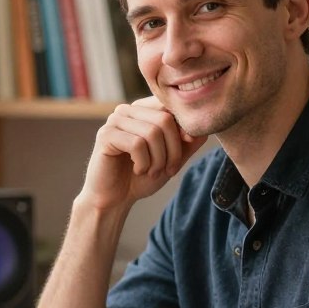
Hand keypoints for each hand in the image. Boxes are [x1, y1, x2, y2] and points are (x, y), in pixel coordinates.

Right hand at [80, 97, 206, 210]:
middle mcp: (127, 110)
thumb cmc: (141, 177)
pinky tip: (138, 170)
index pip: (171, 108)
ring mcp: (114, 121)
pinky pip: (136, 144)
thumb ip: (188, 142)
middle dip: (172, 150)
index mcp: (143, 110)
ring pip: (152, 132)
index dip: (183, 131)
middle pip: (165, 119)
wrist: (115, 199)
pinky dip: (143, 163)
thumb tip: (203, 128)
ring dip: (158, 160)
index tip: (182, 152)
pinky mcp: (105, 135)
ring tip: (151, 172)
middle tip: (167, 170)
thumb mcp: (172, 158)